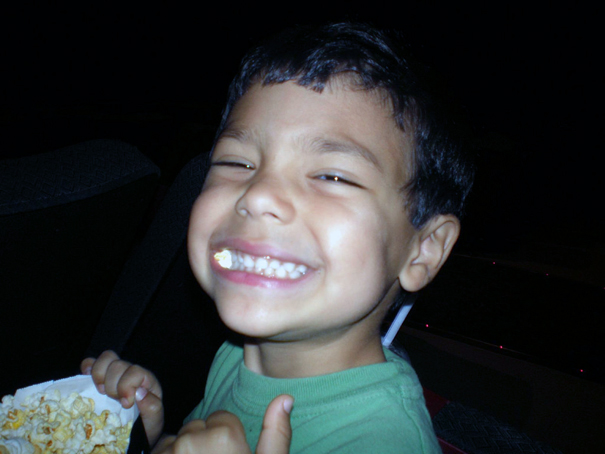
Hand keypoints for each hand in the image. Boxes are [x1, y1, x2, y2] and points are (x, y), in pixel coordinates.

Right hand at [81, 350, 163, 446]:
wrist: (136, 432)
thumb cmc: (146, 425)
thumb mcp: (154, 420)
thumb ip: (152, 406)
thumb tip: (140, 392)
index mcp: (147, 380)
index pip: (135, 371)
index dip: (126, 386)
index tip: (125, 404)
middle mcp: (131, 373)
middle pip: (118, 364)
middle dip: (112, 385)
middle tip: (114, 400)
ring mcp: (115, 373)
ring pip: (106, 358)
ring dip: (99, 375)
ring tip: (101, 392)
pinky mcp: (100, 377)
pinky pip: (91, 363)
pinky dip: (88, 367)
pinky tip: (87, 380)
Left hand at [153, 394, 292, 453]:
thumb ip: (277, 434)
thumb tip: (285, 398)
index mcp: (223, 437)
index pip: (222, 419)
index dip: (228, 438)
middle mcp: (191, 440)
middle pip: (198, 427)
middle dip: (204, 444)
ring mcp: (169, 452)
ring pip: (177, 441)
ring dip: (184, 453)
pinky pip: (159, 451)